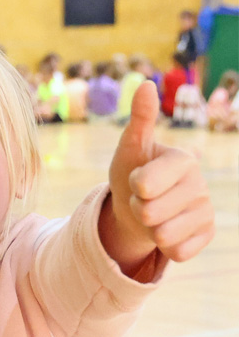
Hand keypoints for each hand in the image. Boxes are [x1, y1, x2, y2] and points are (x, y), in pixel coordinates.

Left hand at [106, 82, 213, 269]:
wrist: (138, 207)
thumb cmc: (131, 174)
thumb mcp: (129, 149)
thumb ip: (139, 120)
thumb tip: (146, 84)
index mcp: (183, 160)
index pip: (145, 185)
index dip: (133, 186)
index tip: (137, 179)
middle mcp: (201, 184)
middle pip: (151, 213)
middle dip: (138, 210)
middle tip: (143, 200)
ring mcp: (206, 210)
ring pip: (163, 235)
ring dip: (149, 229)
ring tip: (153, 215)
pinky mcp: (207, 234)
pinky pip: (177, 252)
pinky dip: (164, 246)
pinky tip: (168, 231)